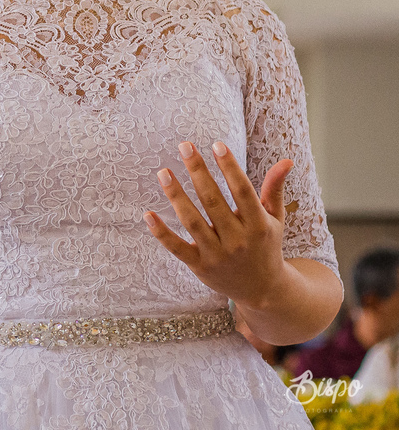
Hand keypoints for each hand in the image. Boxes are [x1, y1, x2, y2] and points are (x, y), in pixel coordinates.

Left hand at [144, 141, 291, 310]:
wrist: (264, 290)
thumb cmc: (266, 245)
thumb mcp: (275, 218)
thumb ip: (274, 189)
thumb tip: (287, 160)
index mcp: (258, 224)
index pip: (242, 190)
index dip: (230, 167)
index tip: (216, 144)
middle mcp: (238, 239)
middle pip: (213, 201)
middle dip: (198, 171)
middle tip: (184, 146)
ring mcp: (217, 254)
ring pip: (193, 221)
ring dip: (176, 196)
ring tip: (163, 172)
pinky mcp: (200, 266)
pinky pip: (177, 248)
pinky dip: (162, 233)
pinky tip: (148, 215)